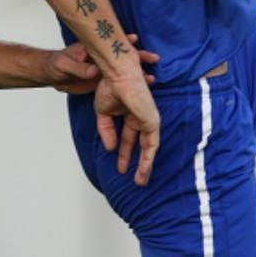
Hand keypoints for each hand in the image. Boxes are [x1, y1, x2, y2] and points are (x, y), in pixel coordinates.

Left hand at [48, 37, 157, 94]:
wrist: (51, 74)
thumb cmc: (55, 64)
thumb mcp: (64, 65)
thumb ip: (78, 68)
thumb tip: (93, 71)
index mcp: (92, 50)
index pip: (112, 44)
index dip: (124, 42)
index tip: (135, 40)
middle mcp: (101, 58)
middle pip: (123, 55)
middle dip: (138, 55)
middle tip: (154, 58)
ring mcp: (103, 70)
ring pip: (124, 70)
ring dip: (137, 72)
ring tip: (151, 78)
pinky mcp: (102, 81)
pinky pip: (118, 83)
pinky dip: (128, 86)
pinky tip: (138, 90)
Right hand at [93, 72, 160, 186]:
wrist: (118, 75)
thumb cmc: (111, 85)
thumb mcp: (103, 112)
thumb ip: (107, 131)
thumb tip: (111, 148)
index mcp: (130, 113)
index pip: (128, 137)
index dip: (123, 152)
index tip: (119, 165)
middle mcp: (141, 118)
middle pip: (140, 144)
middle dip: (136, 161)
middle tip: (135, 178)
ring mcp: (148, 120)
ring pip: (149, 148)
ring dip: (145, 165)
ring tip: (140, 181)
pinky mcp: (153, 122)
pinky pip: (152, 145)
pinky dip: (148, 159)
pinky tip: (144, 170)